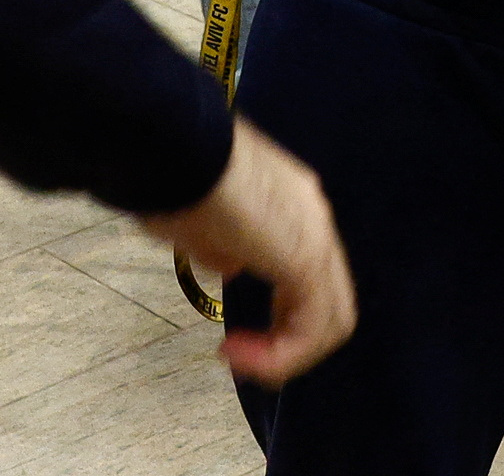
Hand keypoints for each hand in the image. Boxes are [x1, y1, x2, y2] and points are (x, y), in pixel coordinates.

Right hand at [145, 120, 355, 384]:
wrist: (175, 144)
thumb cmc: (173, 174)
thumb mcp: (196, 220)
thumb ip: (222, 246)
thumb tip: (233, 265)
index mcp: (291, 203)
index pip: (307, 275)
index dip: (279, 316)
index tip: (233, 333)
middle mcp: (313, 216)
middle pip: (330, 300)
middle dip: (286, 339)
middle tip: (240, 352)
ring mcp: (316, 233)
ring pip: (330, 318)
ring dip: (284, 352)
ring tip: (238, 358)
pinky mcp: (306, 257)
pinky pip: (311, 327)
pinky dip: (280, 354)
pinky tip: (237, 352)